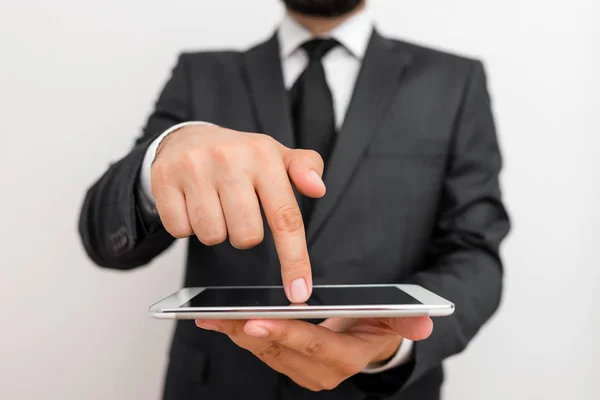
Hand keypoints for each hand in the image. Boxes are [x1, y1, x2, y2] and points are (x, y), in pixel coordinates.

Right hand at [151, 125, 325, 302]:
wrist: (187, 137)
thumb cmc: (239, 156)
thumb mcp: (277, 157)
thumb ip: (305, 169)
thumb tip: (318, 188)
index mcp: (264, 155)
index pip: (285, 217)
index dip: (294, 260)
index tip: (299, 293)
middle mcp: (229, 158)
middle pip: (246, 236)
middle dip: (244, 235)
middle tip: (238, 212)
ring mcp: (193, 167)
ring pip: (212, 236)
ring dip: (216, 231)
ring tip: (214, 205)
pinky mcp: (164, 178)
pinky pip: (180, 230)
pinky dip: (187, 226)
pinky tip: (191, 204)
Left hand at [195, 316, 432, 391]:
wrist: (366, 341)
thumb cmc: (377, 325)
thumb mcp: (396, 320)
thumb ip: (408, 320)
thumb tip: (424, 322)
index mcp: (346, 358)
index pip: (314, 346)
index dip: (285, 334)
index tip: (257, 321)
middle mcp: (321, 371)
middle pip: (279, 350)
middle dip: (247, 332)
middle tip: (219, 315)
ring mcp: (302, 371)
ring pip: (263, 352)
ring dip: (235, 333)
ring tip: (209, 315)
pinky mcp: (288, 364)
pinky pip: (260, 350)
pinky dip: (238, 334)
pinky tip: (219, 320)